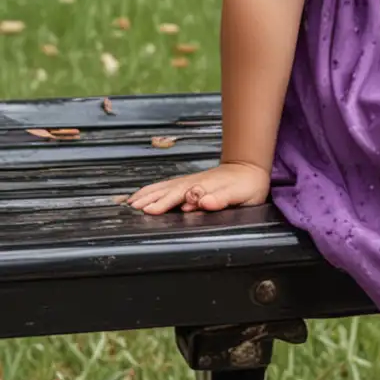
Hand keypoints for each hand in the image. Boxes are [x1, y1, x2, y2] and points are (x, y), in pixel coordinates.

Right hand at [121, 161, 270, 214]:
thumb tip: (203, 201)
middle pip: (168, 191)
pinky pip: (166, 186)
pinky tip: (142, 195)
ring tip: (131, 203)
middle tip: (133, 209)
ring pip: (164, 187)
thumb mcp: (239, 194)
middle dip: (150, 199)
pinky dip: (151, 190)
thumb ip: (221, 198)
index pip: (180, 196)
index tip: (150, 210)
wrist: (249, 169)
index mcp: (204, 187)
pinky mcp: (188, 182)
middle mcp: (194, 183)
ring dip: (147, 194)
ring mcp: (189, 181)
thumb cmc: (246, 185)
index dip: (165, 203)